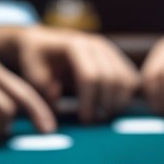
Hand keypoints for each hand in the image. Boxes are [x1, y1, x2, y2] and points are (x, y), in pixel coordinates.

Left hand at [0, 25, 138, 123]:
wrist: (44, 41)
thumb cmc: (36, 59)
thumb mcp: (32, 71)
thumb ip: (43, 87)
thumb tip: (57, 98)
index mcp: (75, 45)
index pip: (90, 76)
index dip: (90, 101)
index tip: (84, 120)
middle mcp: (97, 45)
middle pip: (112, 79)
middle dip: (105, 104)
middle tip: (94, 122)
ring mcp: (109, 50)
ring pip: (125, 79)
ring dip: (118, 102)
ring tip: (103, 117)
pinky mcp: (117, 58)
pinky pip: (131, 79)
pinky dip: (126, 96)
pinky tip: (111, 107)